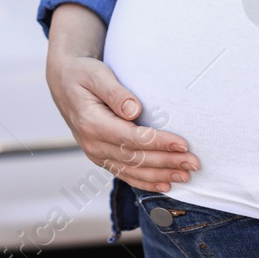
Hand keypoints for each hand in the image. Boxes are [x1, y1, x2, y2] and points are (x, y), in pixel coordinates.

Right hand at [45, 4, 199, 191]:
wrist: (64, 83)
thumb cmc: (83, 74)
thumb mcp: (96, 74)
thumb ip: (115, 92)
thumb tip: (134, 110)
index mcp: (91, 123)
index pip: (131, 138)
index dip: (158, 143)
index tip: (182, 144)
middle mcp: (92, 144)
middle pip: (135, 158)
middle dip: (167, 162)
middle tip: (194, 163)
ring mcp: (96, 154)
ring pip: (133, 171)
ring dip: (161, 174)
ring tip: (187, 175)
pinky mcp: (102, 157)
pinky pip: (125, 174)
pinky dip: (146, 181)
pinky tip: (166, 183)